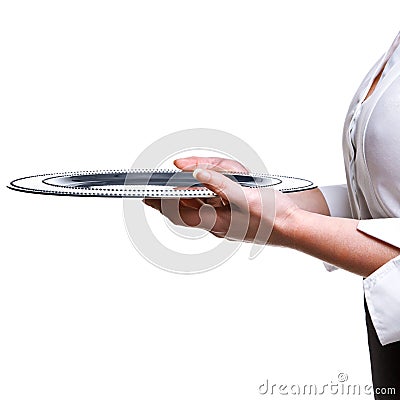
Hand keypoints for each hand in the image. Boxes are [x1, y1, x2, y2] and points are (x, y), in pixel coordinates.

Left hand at [144, 157, 299, 245]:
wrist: (295, 229)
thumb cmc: (274, 215)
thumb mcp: (246, 196)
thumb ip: (220, 184)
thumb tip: (196, 173)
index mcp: (217, 222)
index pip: (181, 214)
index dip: (162, 205)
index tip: (145, 196)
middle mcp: (218, 225)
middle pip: (187, 212)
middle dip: (169, 202)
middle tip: (153, 193)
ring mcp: (226, 223)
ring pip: (199, 210)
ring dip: (186, 199)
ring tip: (175, 188)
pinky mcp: (234, 220)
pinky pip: (211, 210)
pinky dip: (201, 201)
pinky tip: (200, 194)